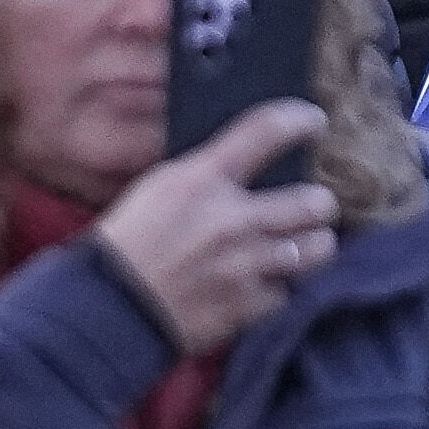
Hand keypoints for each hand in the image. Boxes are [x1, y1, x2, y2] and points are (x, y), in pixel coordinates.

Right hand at [89, 99, 336, 356]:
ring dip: (311, 244)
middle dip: (318, 203)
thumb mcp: (159, 188)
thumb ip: (206, 174)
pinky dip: (278, 288)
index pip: (266, 131)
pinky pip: (288, 290)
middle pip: (313, 201)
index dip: (298, 120)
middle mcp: (232, 219)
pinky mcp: (248, 304)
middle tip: (312, 204)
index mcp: (202, 180)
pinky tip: (262, 281)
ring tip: (299, 244)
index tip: (312, 121)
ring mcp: (245, 264)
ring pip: (317, 248)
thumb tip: (250, 160)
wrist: (110, 308)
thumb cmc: (130, 245)